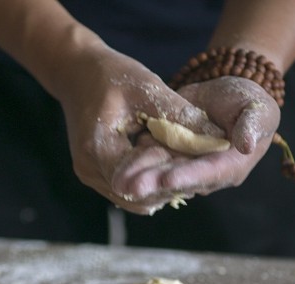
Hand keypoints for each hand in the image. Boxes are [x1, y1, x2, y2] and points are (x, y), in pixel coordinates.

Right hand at [51, 44, 232, 213]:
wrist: (77, 73)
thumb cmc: (111, 76)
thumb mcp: (148, 89)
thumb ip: (180, 116)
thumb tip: (217, 138)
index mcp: (98, 148)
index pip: (139, 180)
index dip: (170, 179)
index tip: (197, 172)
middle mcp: (89, 169)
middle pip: (136, 196)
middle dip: (168, 189)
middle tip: (200, 179)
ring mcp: (89, 175)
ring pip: (132, 198)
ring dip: (158, 190)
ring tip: (187, 176)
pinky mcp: (93, 174)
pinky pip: (125, 190)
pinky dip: (147, 185)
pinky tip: (168, 173)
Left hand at [111, 76, 280, 209]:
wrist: (224, 96)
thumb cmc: (247, 101)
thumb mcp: (255, 108)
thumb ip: (252, 124)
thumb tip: (245, 144)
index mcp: (230, 166)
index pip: (207, 173)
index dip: (188, 176)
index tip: (167, 178)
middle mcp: (204, 176)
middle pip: (176, 181)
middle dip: (153, 184)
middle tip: (129, 187)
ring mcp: (183, 169)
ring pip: (157, 175)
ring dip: (137, 179)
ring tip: (116, 181)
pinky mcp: (166, 160)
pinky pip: (147, 164)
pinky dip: (131, 166)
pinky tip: (112, 169)